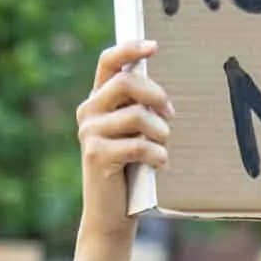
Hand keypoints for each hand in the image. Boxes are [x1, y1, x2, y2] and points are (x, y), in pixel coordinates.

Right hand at [78, 40, 172, 237]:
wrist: (111, 214)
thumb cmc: (131, 173)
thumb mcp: (135, 135)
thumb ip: (140, 111)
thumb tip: (166, 93)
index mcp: (98, 100)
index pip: (108, 62)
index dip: (130, 49)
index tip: (154, 46)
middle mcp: (89, 112)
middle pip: (126, 84)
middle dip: (156, 95)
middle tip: (171, 114)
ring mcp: (89, 133)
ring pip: (136, 115)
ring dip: (160, 131)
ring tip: (165, 146)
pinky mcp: (96, 155)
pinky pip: (137, 145)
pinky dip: (157, 154)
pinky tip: (161, 163)